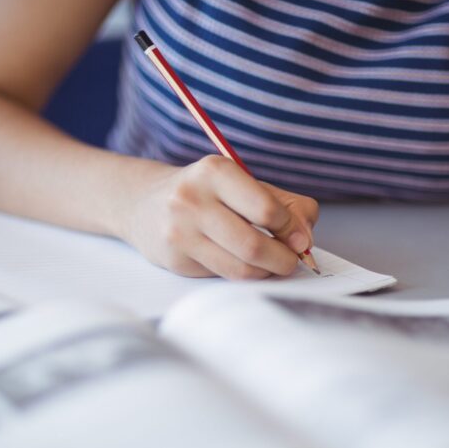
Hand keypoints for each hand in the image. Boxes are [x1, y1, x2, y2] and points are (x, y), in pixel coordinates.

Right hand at [122, 155, 318, 279]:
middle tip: (291, 260)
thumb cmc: (206, 193)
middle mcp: (192, 200)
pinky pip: (223, 276)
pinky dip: (242, 273)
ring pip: (240, 269)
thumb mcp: (244, 183)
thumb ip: (286, 205)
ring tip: (271, 263)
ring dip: (266, 272)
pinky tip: (241, 261)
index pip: (268, 211)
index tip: (299, 238)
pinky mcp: (175, 260)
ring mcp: (180, 233)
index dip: (292, 230)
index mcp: (215, 171)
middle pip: (254, 245)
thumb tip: (304, 239)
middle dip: (284, 259)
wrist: (144, 203)